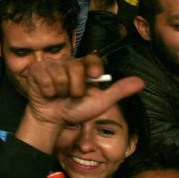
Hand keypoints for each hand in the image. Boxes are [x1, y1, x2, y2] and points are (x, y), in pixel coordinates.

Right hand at [23, 54, 144, 129]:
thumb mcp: (100, 102)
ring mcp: (52, 64)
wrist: (54, 119)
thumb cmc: (76, 110)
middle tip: (71, 96)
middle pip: (74, 68)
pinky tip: (48, 93)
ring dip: (59, 91)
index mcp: (84, 67)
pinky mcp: (37, 69)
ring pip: (59, 74)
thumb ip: (119, 91)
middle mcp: (68, 62)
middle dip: (74, 88)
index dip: (93, 66)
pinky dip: (47, 90)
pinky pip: (44, 76)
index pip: (92, 58)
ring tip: (58, 95)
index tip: (94, 75)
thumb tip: (141, 82)